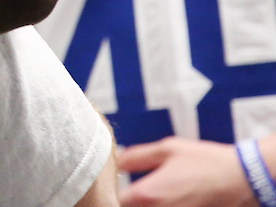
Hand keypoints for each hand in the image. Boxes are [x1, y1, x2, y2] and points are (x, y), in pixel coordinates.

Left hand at [118, 136, 254, 206]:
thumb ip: (137, 156)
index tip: (112, 183)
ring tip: (144, 192)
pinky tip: (160, 198)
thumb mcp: (167, 149)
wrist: (242, 179)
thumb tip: (116, 161)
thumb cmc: (205, 161)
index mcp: (148, 194)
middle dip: (123, 201)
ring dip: (139, 204)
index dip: (108, 193)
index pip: (113, 202)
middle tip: (126, 188)